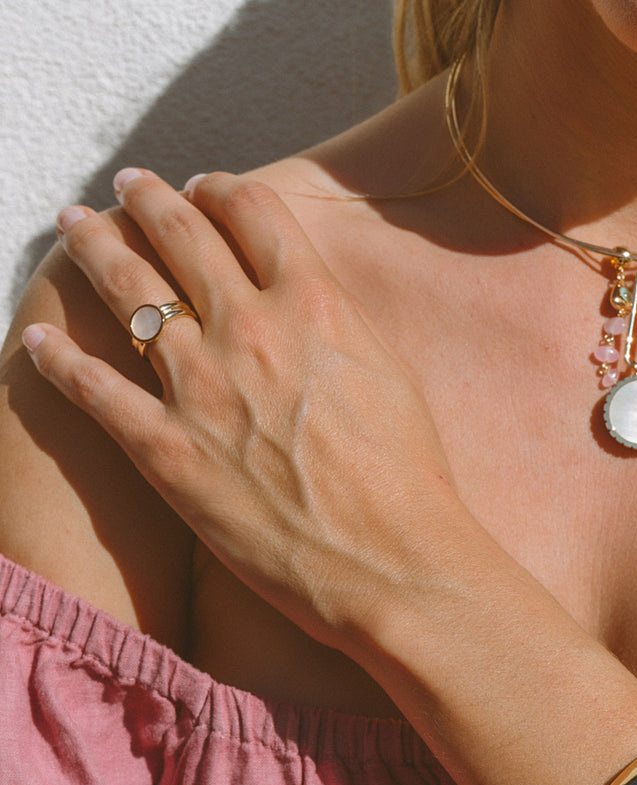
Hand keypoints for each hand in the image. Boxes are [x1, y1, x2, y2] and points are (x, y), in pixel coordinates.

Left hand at [23, 170, 463, 649]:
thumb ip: (336, 325)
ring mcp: (200, 386)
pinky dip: (60, 358)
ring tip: (74, 223)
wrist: (390, 558)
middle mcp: (250, 328)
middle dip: (148, 199)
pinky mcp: (165, 449)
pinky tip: (40, 338)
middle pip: (181, 235)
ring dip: (94, 248)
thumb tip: (306, 303)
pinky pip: (93, 389)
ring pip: (127, 292)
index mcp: (314, 303)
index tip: (205, 188)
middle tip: (128, 185)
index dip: (223, 190)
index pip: (254, 212)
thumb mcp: (388, 373)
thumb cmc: (407, 475)